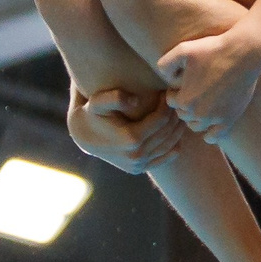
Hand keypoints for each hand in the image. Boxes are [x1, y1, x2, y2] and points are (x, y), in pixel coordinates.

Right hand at [67, 83, 188, 173]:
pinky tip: (174, 131)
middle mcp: (137, 155)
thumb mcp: (98, 101)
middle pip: (167, 132)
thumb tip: (135, 100)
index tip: (166, 92)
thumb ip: (114, 97)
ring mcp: (139, 165)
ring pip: (169, 145)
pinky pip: (166, 158)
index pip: (161, 119)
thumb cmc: (92, 113)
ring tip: (176, 113)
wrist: (83, 134)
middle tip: (174, 101)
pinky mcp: (139, 169)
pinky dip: (174, 145)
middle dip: (174, 115)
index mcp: (131, 139)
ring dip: (177, 128)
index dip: (166, 105)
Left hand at [156, 27, 260, 139]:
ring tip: (200, 106)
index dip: (175, 92)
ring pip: (196, 126)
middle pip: (183, 115)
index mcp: (185, 100)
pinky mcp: (230, 119)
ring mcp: (216, 119)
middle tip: (193, 92)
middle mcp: (199, 114)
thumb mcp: (182, 50)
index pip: (172, 102)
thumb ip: (165, 64)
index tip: (182, 84)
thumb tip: (163, 77)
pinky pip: (215, 137)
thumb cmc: (213, 50)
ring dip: (195, 118)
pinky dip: (210, 134)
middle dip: (185, 104)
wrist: (244, 54)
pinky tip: (210, 125)